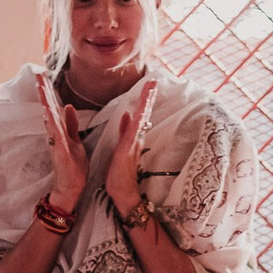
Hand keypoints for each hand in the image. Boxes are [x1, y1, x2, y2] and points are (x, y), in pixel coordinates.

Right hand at [37, 72, 87, 213]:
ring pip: (49, 118)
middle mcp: (55, 134)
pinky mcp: (59, 151)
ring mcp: (56, 142)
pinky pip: (55, 134)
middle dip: (44, 91)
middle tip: (38, 74)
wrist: (71, 188)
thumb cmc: (73, 167)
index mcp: (61, 131)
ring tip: (41, 86)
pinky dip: (52, 122)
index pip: (54, 107)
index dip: (50, 91)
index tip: (45, 75)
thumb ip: (71, 125)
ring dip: (45, 102)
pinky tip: (48, 111)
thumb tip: (68, 106)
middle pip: (48, 108)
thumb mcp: (75, 141)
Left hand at [106, 80, 159, 218]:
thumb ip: (124, 131)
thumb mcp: (120, 147)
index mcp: (132, 137)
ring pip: (142, 118)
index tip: (148, 85)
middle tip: (153, 81)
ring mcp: (134, 143)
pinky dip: (139, 120)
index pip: (139, 114)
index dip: (144, 100)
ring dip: (146, 104)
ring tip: (151, 88)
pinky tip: (141, 110)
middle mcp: (136, 138)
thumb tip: (127, 114)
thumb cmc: (118, 173)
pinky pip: (135, 130)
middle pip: (144, 113)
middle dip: (148, 97)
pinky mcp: (129, 148)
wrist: (121, 191)